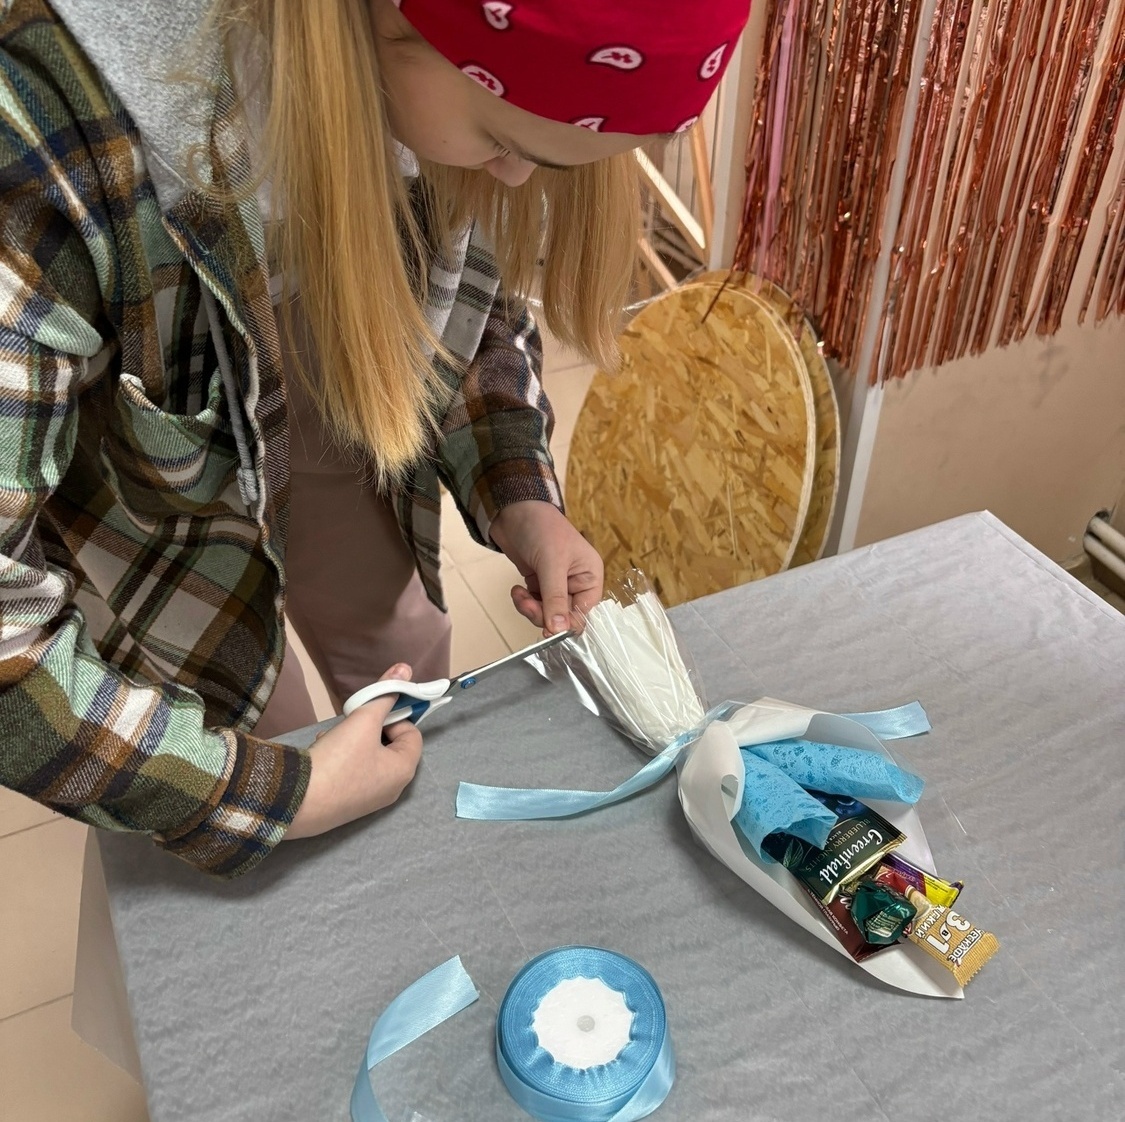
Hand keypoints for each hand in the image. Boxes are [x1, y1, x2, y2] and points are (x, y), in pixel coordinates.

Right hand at [285, 664, 422, 839]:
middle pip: (390, 746)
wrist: (296, 802)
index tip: (372, 711)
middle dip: (370, 729)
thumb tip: (406, 669)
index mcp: (404, 771)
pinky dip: (341, 759)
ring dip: (352, 741)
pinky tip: (322, 753)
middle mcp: (392, 789)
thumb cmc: (338, 760)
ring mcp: (370, 801)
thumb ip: (385, 694)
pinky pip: (353, 773)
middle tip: (351, 723)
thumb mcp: (363, 721)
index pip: (412, 733)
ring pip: (369, 757)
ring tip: (332, 738)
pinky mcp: (347, 806)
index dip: (395, 716)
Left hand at [489, 500, 603, 634]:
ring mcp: (556, 583)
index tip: (548, 629)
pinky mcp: (538, 582)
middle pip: (563, 616)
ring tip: (520, 594)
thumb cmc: (541, 528)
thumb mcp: (551, 563)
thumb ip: (556, 598)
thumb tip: (559, 630)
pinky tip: (517, 590)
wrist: (513, 509)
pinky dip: (524, 602)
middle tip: (527, 605)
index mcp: (590, 576)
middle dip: (543, 614)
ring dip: (531, 609)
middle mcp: (576, 582)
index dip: (567, 623)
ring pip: (547, 612)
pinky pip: (534, 604)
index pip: (584, 612)